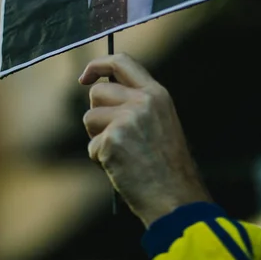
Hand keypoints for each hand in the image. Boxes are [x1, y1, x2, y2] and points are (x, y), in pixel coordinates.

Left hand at [79, 54, 210, 226]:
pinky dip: (100, 160)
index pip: (121, 61)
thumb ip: (137, 101)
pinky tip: (122, 168)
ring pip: (90, 118)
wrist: (175, 198)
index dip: (98, 65)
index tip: (85, 77)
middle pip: (97, 92)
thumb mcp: (161, 120)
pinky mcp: (112, 140)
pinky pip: (92, 146)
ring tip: (122, 153)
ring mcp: (126, 119)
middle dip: (97, 112)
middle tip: (114, 135)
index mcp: (157, 93)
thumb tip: (100, 89)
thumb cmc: (166, 164)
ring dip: (97, 137)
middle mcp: (142, 101)